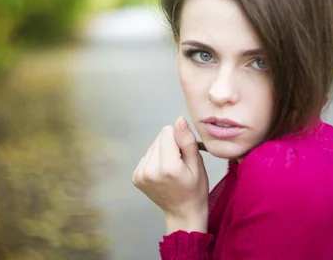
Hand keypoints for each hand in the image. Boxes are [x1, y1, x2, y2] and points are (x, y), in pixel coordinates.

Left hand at [132, 116, 208, 232]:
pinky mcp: (135, 176)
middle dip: (170, 145)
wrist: (183, 212)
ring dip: (162, 152)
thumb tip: (178, 119)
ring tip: (171, 169)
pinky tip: (163, 172)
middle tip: (179, 164)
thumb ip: (187, 140)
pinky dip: (155, 160)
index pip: (167, 131)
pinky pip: (147, 155)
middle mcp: (149, 170)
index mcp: (167, 167)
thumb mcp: (197, 164)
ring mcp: (140, 174)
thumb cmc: (195, 189)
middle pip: (159, 138)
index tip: (184, 155)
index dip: (179, 139)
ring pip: (152, 145)